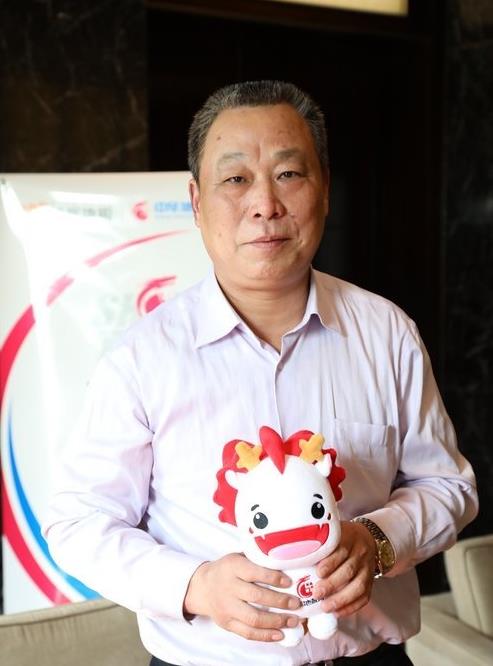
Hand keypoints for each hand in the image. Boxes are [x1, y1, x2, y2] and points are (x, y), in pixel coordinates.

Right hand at [183, 552, 300, 640]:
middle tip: (296, 603)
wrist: (202, 587)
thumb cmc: (227, 570)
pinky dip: (265, 636)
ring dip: (276, 621)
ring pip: (253, 618)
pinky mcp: (226, 623)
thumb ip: (257, 560)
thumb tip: (287, 564)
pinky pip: (247, 633)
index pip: (254, 572)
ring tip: (293, 620)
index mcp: (233, 567)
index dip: (273, 578)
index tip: (289, 582)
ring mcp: (226, 607)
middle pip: (256, 596)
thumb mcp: (238, 557)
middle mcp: (228, 587)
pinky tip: (280, 634)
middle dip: (280, 601)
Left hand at [313, 520, 375, 617]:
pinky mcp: (371, 582)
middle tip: (316, 593)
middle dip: (332, 584)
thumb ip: (318, 541)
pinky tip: (338, 613)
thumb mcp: (333, 532)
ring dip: (341, 599)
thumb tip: (292, 551)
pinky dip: (351, 607)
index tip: (318, 572)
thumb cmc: (342, 537)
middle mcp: (360, 553)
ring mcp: (367, 568)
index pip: (341, 550)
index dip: (330, 562)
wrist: (367, 538)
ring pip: (359, 585)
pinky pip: (365, 597)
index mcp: (349, 538)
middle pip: (349, 570)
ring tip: (325, 607)